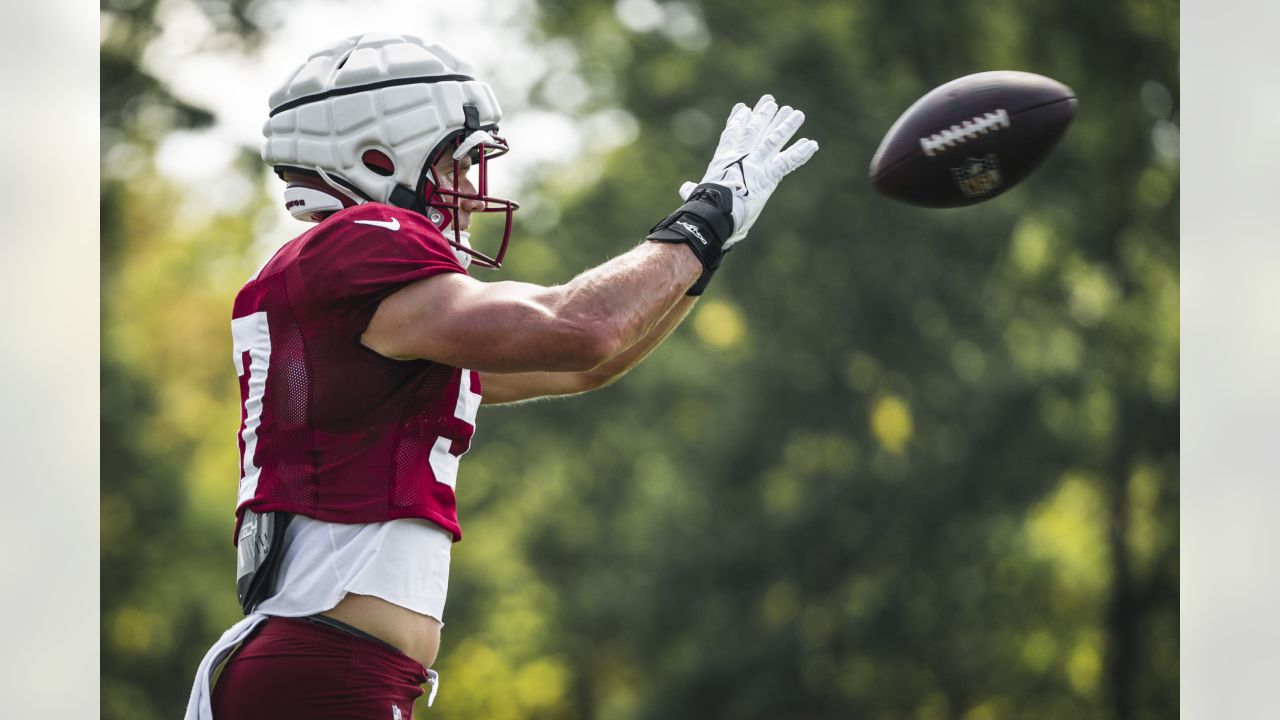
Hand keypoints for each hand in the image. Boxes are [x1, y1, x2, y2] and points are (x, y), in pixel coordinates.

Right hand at [680, 95, 819, 246]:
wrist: (712, 213)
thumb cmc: (702, 208)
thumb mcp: (696, 196)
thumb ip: (692, 190)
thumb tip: (684, 188)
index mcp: (722, 162)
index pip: (730, 137)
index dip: (737, 121)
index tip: (742, 108)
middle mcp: (740, 158)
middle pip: (754, 132)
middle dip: (763, 116)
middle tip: (771, 101)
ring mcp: (755, 164)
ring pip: (773, 141)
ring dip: (786, 126)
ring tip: (796, 113)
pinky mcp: (768, 176)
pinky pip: (787, 162)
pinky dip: (800, 153)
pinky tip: (811, 144)